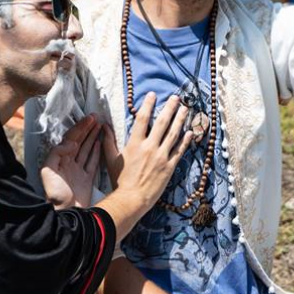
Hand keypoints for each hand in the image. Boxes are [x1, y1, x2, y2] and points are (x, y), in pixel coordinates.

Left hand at [40, 115, 101, 208]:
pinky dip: (97, 152)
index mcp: (60, 160)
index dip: (80, 128)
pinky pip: (92, 162)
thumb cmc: (56, 195)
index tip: (89, 119)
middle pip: (79, 141)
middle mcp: (69, 163)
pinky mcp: (87, 179)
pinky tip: (100, 143)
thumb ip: (56, 154)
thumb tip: (70, 143)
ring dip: (93, 137)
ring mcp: (78, 171)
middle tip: (96, 117)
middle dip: (87, 129)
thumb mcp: (48, 172)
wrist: (66, 214)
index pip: (71, 139)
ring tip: (99, 126)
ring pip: (87, 149)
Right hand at [102, 92, 192, 207]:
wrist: (131, 199)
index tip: (152, 95)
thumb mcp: (111, 159)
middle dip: (170, 108)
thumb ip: (108, 141)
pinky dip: (185, 140)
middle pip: (162, 122)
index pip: (143, 118)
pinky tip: (190, 132)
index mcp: (135, 143)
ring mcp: (161, 156)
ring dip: (180, 119)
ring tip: (185, 109)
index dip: (148, 105)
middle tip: (176, 97)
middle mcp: (150, 147)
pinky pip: (179, 151)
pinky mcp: (169, 167)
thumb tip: (103, 126)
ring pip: (174, 134)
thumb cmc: (120, 180)